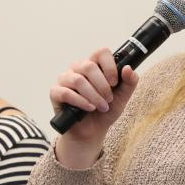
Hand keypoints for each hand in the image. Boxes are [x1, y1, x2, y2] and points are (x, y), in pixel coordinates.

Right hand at [51, 48, 140, 165]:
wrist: (92, 131)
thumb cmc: (105, 110)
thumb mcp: (122, 97)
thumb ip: (129, 82)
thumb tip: (128, 68)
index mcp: (94, 65)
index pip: (100, 52)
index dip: (109, 66)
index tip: (114, 82)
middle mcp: (78, 68)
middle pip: (89, 66)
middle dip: (103, 86)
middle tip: (108, 99)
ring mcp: (65, 79)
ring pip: (78, 80)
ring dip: (93, 96)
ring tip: (101, 107)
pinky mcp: (55, 92)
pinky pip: (66, 92)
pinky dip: (81, 102)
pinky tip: (89, 108)